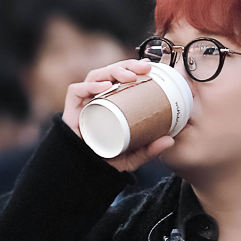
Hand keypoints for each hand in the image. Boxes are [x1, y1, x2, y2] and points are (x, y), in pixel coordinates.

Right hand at [63, 58, 174, 172]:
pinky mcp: (70, 111)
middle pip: (109, 73)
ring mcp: (82, 104)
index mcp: (110, 103)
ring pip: (95, 77)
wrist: (84, 174)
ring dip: (113, 71)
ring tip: (129, 77)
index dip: (132, 67)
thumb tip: (170, 140)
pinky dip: (89, 86)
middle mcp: (96, 99)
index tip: (149, 66)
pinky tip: (105, 87)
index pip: (119, 78)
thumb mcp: (132, 156)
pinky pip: (76, 91)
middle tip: (144, 68)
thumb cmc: (106, 161)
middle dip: (127, 65)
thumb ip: (149, 150)